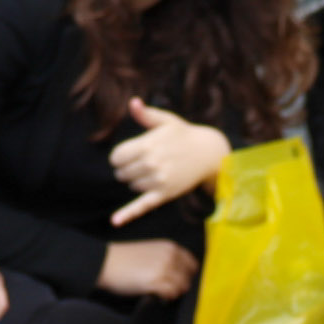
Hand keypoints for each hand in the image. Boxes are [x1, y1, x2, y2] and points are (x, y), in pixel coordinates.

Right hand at [97, 237, 198, 298]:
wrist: (105, 262)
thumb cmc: (124, 259)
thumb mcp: (150, 251)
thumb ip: (166, 259)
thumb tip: (179, 276)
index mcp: (170, 247)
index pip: (192, 264)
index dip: (185, 275)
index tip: (176, 282)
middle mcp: (171, 256)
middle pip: (188, 278)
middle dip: (180, 286)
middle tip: (166, 291)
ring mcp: (165, 268)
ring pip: (182, 287)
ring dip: (173, 293)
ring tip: (159, 294)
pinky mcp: (157, 281)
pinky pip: (172, 294)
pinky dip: (166, 298)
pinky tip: (156, 296)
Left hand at [107, 100, 230, 226]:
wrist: (208, 153)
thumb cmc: (183, 134)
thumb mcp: (166, 121)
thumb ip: (146, 114)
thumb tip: (132, 102)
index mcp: (147, 145)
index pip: (116, 157)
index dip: (120, 156)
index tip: (131, 153)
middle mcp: (151, 163)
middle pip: (122, 172)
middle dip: (128, 168)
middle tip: (146, 161)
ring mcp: (158, 180)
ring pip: (132, 185)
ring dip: (137, 180)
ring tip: (154, 170)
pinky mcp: (164, 194)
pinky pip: (142, 206)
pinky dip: (127, 214)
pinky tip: (115, 221)